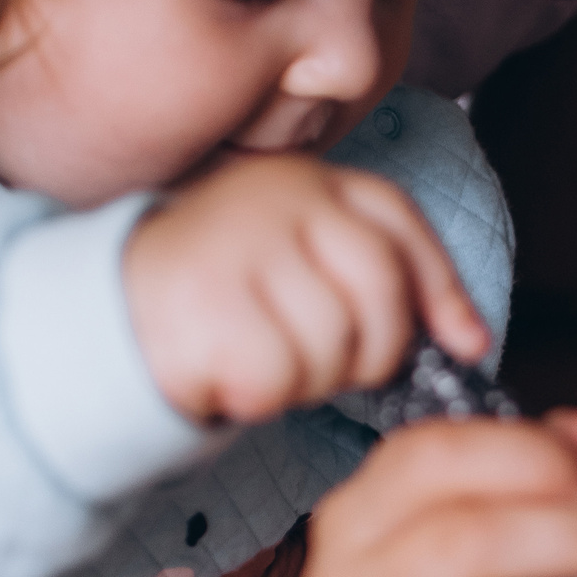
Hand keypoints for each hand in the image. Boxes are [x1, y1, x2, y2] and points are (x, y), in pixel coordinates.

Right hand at [126, 155, 488, 425]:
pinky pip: (279, 378)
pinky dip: (261, 396)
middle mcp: (275, 198)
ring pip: (334, 345)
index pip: (398, 223)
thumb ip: (373, 277)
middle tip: (330, 368)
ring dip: (307, 379)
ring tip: (262, 358)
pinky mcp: (207, 302)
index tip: (467, 345)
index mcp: (305, 181)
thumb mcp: (300, 261)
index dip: (443, 288)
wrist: (106, 310)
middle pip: (381, 293)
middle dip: (372, 353)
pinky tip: (228, 373)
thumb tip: (470, 339)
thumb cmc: (226, 298)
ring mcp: (240, 246)